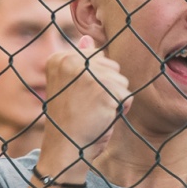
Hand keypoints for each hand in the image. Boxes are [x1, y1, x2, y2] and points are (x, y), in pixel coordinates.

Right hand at [39, 36, 128, 173]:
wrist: (66, 149)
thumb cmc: (69, 119)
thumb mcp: (71, 86)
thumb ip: (80, 61)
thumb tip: (88, 39)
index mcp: (59, 58)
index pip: (96, 57)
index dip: (94, 81)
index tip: (76, 97)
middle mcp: (72, 62)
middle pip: (111, 66)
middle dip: (107, 88)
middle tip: (87, 107)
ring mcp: (89, 76)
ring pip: (121, 80)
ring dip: (115, 99)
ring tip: (95, 112)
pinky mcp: (105, 91)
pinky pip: (127, 96)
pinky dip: (121, 110)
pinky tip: (104, 118)